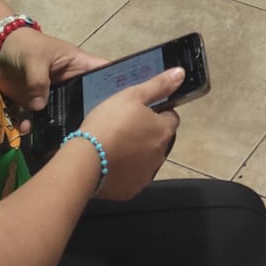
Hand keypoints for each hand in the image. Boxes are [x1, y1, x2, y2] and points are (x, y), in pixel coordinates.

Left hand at [0, 29, 108, 129]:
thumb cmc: (24, 45)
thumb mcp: (34, 58)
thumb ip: (38, 81)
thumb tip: (40, 107)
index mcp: (77, 65)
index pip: (103, 73)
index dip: (115, 85)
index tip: (121, 105)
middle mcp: (69, 82)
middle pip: (85, 101)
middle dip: (85, 116)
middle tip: (87, 133)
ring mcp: (53, 94)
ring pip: (61, 114)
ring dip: (55, 126)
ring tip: (49, 138)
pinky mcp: (35, 103)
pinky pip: (38, 118)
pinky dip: (32, 126)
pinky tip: (26, 129)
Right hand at [75, 68, 184, 200]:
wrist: (85, 161)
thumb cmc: (109, 123)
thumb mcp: (132, 95)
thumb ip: (158, 85)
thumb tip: (180, 74)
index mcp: (164, 130)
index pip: (170, 117)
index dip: (156, 112)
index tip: (139, 112)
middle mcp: (161, 154)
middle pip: (158, 139)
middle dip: (146, 133)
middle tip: (123, 127)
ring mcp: (146, 174)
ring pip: (146, 159)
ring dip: (136, 153)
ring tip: (114, 145)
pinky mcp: (131, 190)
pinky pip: (131, 177)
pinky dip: (124, 171)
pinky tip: (109, 162)